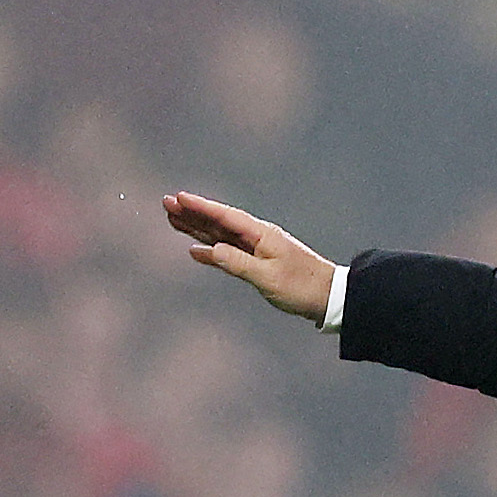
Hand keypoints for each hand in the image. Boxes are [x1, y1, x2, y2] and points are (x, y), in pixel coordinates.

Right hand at [163, 191, 334, 321]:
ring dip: (198, 228)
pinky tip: (196, 251)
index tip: (178, 197)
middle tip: (166, 203)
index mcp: (262, 235)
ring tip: (174, 220)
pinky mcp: (259, 264)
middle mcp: (258, 238)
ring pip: (221, 236)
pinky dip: (212, 252)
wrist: (330, 299)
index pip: (225, 216)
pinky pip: (229, 254)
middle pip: (219, 222)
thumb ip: (237, 263)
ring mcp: (258, 250)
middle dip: (193, 213)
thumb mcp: (267, 277)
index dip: (201, 207)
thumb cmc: (303, 287)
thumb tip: (210, 250)